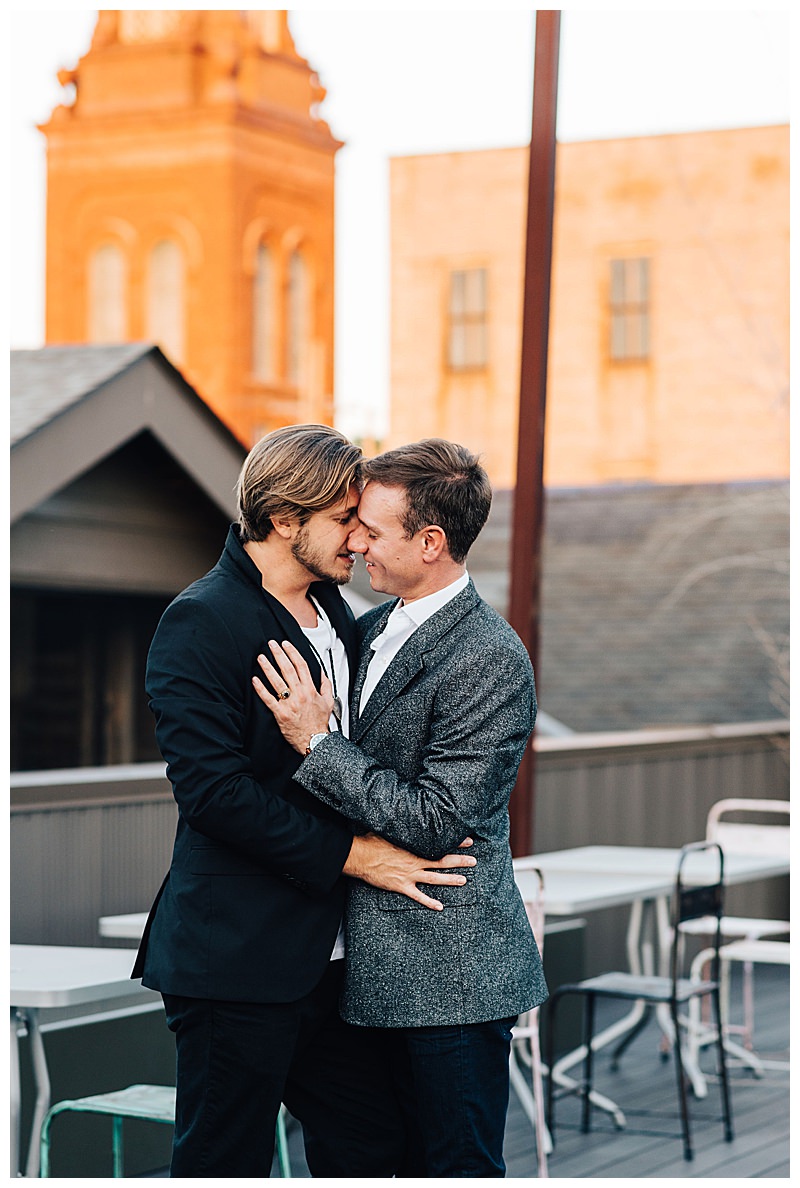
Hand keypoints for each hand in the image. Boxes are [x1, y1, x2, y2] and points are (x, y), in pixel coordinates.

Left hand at [252, 641, 332, 752]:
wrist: (314, 740)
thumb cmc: (319, 722)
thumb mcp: (328, 701)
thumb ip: (325, 684)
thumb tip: (321, 672)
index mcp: (310, 689)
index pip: (301, 665)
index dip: (292, 652)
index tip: (286, 644)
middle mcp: (300, 694)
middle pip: (287, 669)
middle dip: (278, 654)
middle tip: (271, 644)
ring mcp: (289, 703)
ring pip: (276, 681)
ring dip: (267, 667)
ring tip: (261, 658)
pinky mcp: (280, 713)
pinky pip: (268, 698)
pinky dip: (261, 688)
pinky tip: (255, 680)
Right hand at [344, 833, 476, 909]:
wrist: (360, 857)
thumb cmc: (372, 842)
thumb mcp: (390, 830)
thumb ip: (403, 828)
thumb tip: (410, 814)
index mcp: (414, 846)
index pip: (439, 843)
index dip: (454, 842)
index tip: (468, 841)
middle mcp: (415, 861)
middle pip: (442, 861)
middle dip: (459, 861)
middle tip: (473, 861)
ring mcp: (410, 875)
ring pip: (435, 878)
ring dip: (450, 880)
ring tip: (464, 880)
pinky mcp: (402, 886)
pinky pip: (418, 896)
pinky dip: (430, 902)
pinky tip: (440, 906)